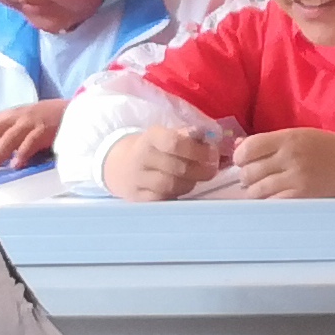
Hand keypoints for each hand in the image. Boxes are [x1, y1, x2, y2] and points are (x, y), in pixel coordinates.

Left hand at [0, 97, 66, 173]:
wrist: (71, 110)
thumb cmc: (42, 121)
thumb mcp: (18, 123)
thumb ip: (0, 135)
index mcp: (4, 117)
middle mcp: (13, 118)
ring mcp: (29, 123)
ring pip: (9, 137)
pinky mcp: (45, 129)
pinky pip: (32, 141)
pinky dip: (24, 153)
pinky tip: (17, 165)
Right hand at [98, 124, 223, 199]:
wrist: (119, 165)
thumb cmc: (153, 149)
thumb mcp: (166, 135)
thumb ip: (189, 136)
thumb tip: (214, 136)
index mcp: (151, 137)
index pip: (173, 142)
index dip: (197, 150)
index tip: (212, 154)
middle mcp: (141, 157)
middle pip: (177, 168)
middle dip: (200, 170)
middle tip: (211, 170)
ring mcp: (136, 179)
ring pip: (171, 186)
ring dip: (190, 184)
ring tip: (195, 179)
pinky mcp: (136, 198)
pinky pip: (162, 199)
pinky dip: (177, 195)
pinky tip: (181, 189)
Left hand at [206, 126, 334, 199]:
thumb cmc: (329, 148)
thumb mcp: (299, 135)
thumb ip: (270, 142)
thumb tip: (238, 148)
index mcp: (287, 138)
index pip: (248, 149)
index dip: (240, 158)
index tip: (244, 163)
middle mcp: (289, 157)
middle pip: (249, 172)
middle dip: (247, 178)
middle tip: (254, 179)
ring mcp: (296, 178)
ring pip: (257, 190)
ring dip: (255, 193)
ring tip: (263, 190)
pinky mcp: (304, 196)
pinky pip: (273, 203)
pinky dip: (268, 203)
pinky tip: (274, 200)